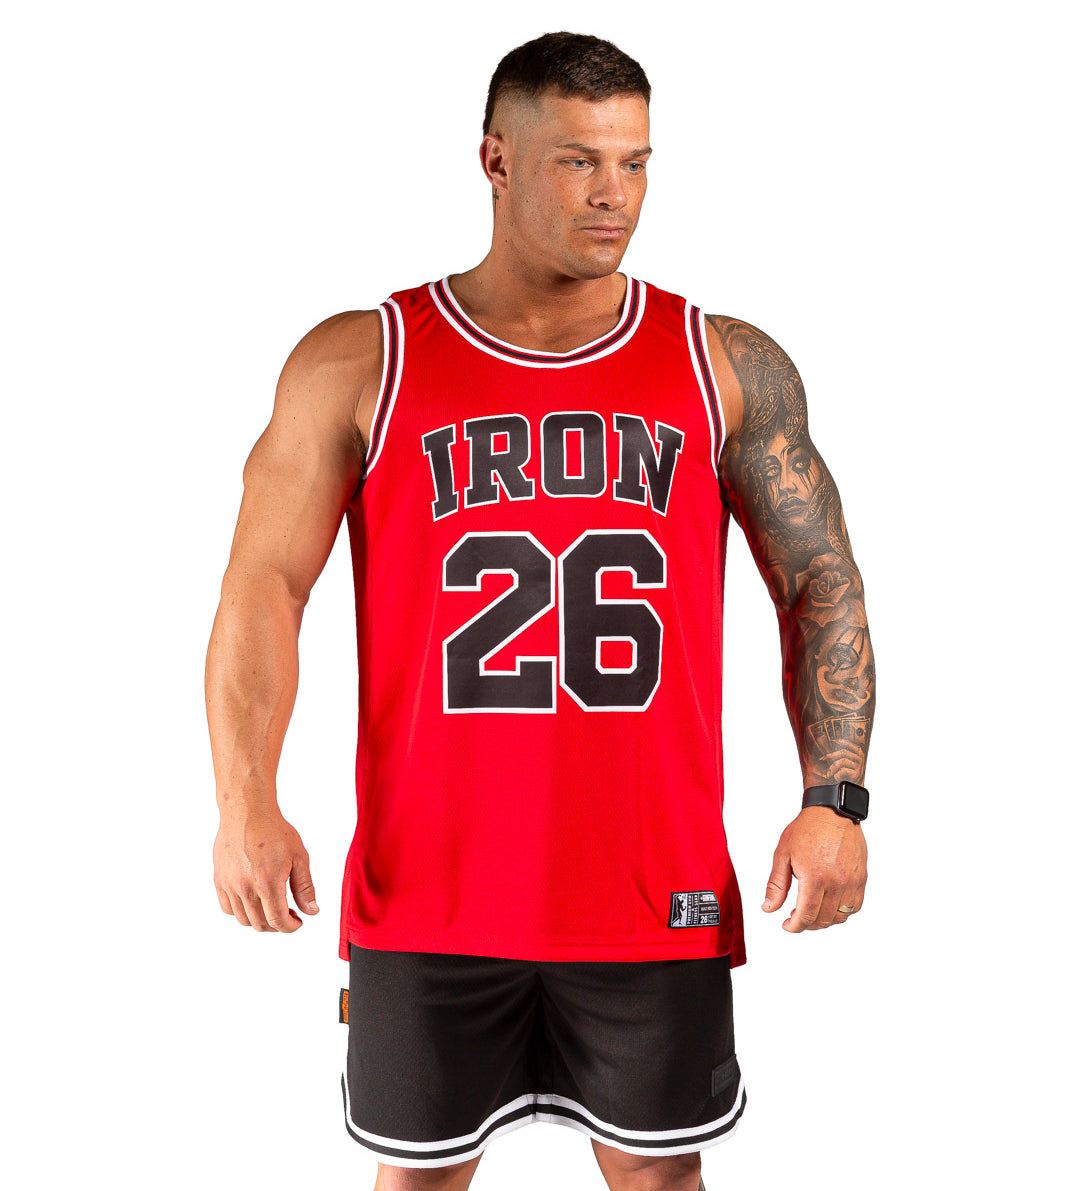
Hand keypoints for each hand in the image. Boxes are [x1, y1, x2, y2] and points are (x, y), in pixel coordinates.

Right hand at [213, 807, 318, 932]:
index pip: (277, 921)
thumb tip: (312, 911)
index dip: (290, 927)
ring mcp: (229, 885)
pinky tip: (254, 902)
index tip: (298, 923)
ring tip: (272, 909)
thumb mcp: (299, 857)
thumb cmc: (274, 831)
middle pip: (260, 924)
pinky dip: (241, 912)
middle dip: (277, 926)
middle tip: (288, 915)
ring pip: (243, 919)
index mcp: (267, 883)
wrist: (247, 812)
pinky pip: (227, 908)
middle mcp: (245, 888)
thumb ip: (305, 887)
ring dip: (260, 921)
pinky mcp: (219, 880)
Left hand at [761, 806, 866, 931]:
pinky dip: (843, 911)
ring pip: (841, 916)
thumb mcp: (783, 854)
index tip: (787, 925)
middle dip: (807, 924)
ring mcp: (852, 881)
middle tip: (796, 917)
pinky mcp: (861, 877)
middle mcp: (837, 882)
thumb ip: (776, 885)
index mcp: (815, 878)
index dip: (795, 926)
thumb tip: (769, 908)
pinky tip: (830, 904)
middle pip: (823, 919)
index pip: (806, 916)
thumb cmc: (807, 829)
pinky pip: (855, 905)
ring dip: (825, 920)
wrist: (831, 812)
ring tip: (812, 911)